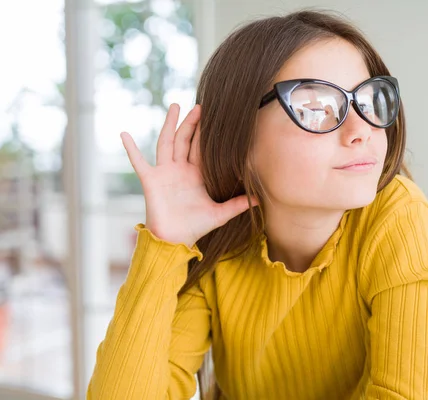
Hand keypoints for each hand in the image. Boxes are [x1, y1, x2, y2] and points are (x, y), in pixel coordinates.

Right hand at [120, 103, 256, 247]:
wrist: (174, 240)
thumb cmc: (195, 227)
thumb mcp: (221, 214)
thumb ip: (238, 204)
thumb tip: (261, 199)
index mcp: (196, 174)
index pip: (202, 148)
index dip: (207, 133)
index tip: (214, 116)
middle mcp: (180, 170)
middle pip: (186, 140)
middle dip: (192, 123)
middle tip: (200, 105)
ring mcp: (164, 172)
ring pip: (167, 142)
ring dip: (169, 124)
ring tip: (175, 106)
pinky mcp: (150, 180)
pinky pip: (138, 161)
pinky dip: (131, 148)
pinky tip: (124, 133)